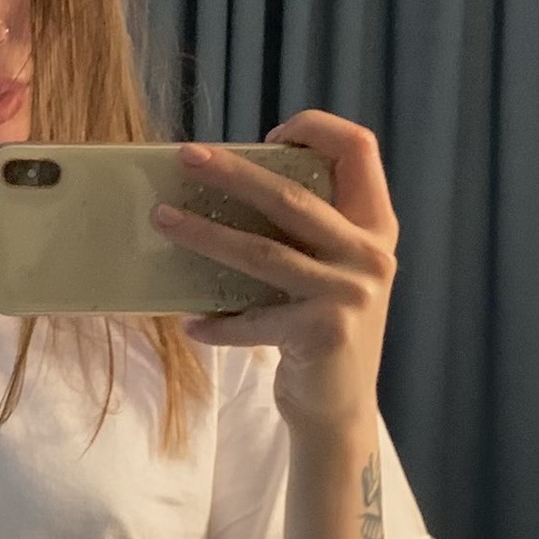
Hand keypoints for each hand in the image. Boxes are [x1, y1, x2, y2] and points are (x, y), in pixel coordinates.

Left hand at [151, 109, 399, 435]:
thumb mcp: (332, 270)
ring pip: (262, 252)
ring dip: (205, 235)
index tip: (270, 136)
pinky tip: (188, 322)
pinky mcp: (323, 333)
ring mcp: (350, 294)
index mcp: (375, 226)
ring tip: (163, 220)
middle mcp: (370, 255)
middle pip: (293, 197)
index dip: (315, 130)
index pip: (359, 148)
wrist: (341, 408)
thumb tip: (226, 184)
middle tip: (187, 158)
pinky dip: (216, 323)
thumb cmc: (321, 327)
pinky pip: (252, 319)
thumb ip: (307, 231)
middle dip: (234, 173)